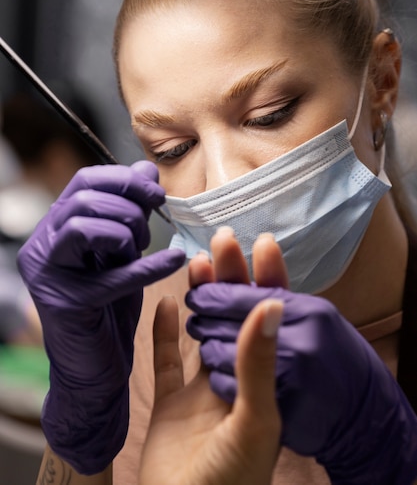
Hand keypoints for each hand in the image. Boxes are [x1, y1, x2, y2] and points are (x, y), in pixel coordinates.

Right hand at [17, 161, 184, 474]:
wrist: (96, 368)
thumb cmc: (109, 306)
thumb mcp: (123, 251)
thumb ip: (131, 211)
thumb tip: (147, 168)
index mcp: (55, 228)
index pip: (84, 181)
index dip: (124, 179)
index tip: (156, 192)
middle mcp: (42, 246)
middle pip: (85, 199)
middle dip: (130, 206)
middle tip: (152, 229)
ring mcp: (48, 275)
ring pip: (86, 226)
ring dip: (129, 232)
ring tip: (145, 250)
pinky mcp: (65, 304)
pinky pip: (110, 275)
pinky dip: (148, 265)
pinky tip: (176, 260)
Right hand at [186, 229, 416, 484]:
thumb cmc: (232, 480)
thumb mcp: (255, 420)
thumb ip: (259, 363)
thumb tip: (273, 303)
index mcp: (262, 383)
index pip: (268, 321)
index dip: (268, 281)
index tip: (264, 243)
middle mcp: (233, 381)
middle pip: (233, 318)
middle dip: (231, 278)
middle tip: (224, 239)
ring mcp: (200, 393)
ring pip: (202, 333)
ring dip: (201, 298)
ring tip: (198, 262)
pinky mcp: (169, 406)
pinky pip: (165, 362)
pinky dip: (163, 333)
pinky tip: (163, 305)